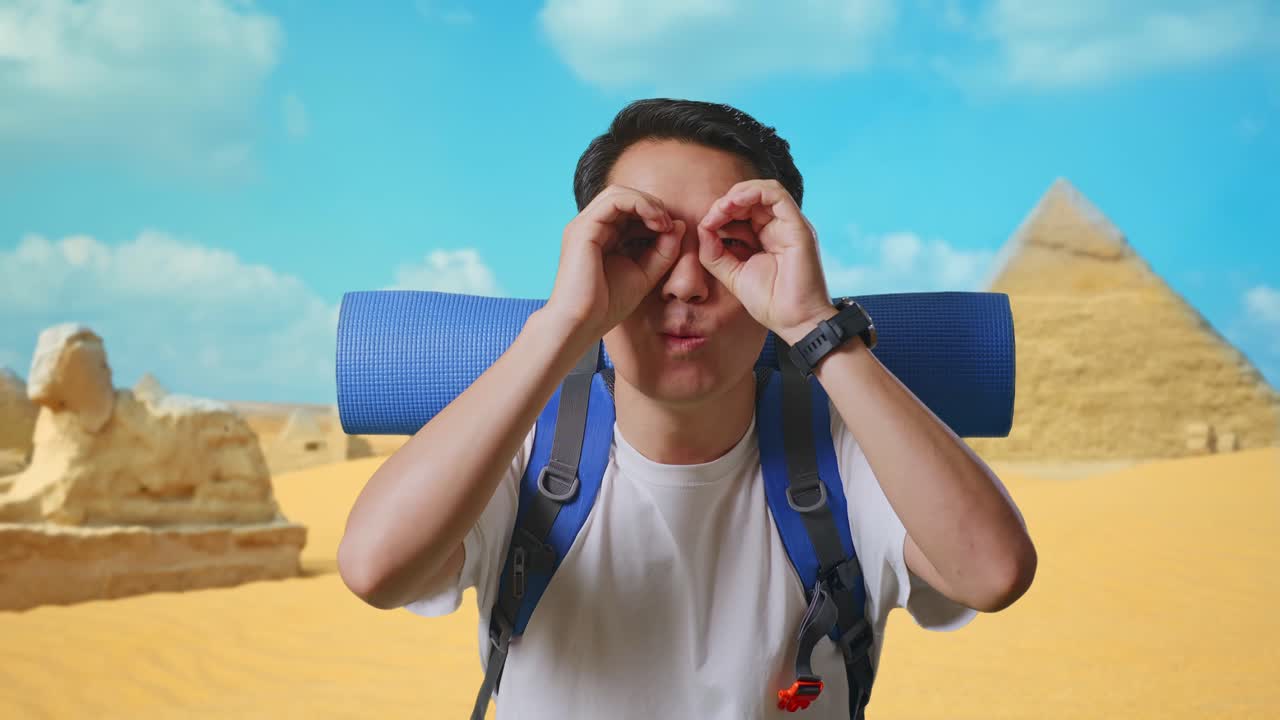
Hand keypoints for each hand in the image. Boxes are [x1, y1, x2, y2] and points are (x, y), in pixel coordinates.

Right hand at [543, 185, 684, 339]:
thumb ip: (663, 251)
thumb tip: (679, 224)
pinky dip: (639, 204)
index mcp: (601, 236)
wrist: (582, 323)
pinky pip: (614, 200)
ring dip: (647, 202)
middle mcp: (590, 226)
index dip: (654, 214)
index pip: (629, 210)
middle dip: (653, 206)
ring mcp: (584, 225)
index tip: (673, 232)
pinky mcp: (583, 228)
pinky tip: (656, 222)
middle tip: (670, 225)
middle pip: (624, 197)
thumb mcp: (645, 274)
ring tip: (664, 222)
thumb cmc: (607, 305)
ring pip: (619, 193)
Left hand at [696, 179, 836, 343]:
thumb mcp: (732, 274)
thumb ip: (715, 253)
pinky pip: (776, 195)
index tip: (705, 227)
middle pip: (752, 198)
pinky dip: (753, 193)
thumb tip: (702, 228)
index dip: (721, 213)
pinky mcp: (798, 227)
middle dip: (726, 203)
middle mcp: (780, 227)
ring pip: (764, 190)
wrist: (794, 322)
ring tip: (722, 208)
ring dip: (738, 194)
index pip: (743, 211)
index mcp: (767, 237)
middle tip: (711, 217)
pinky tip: (733, 204)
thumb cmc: (770, 303)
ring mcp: (790, 225)